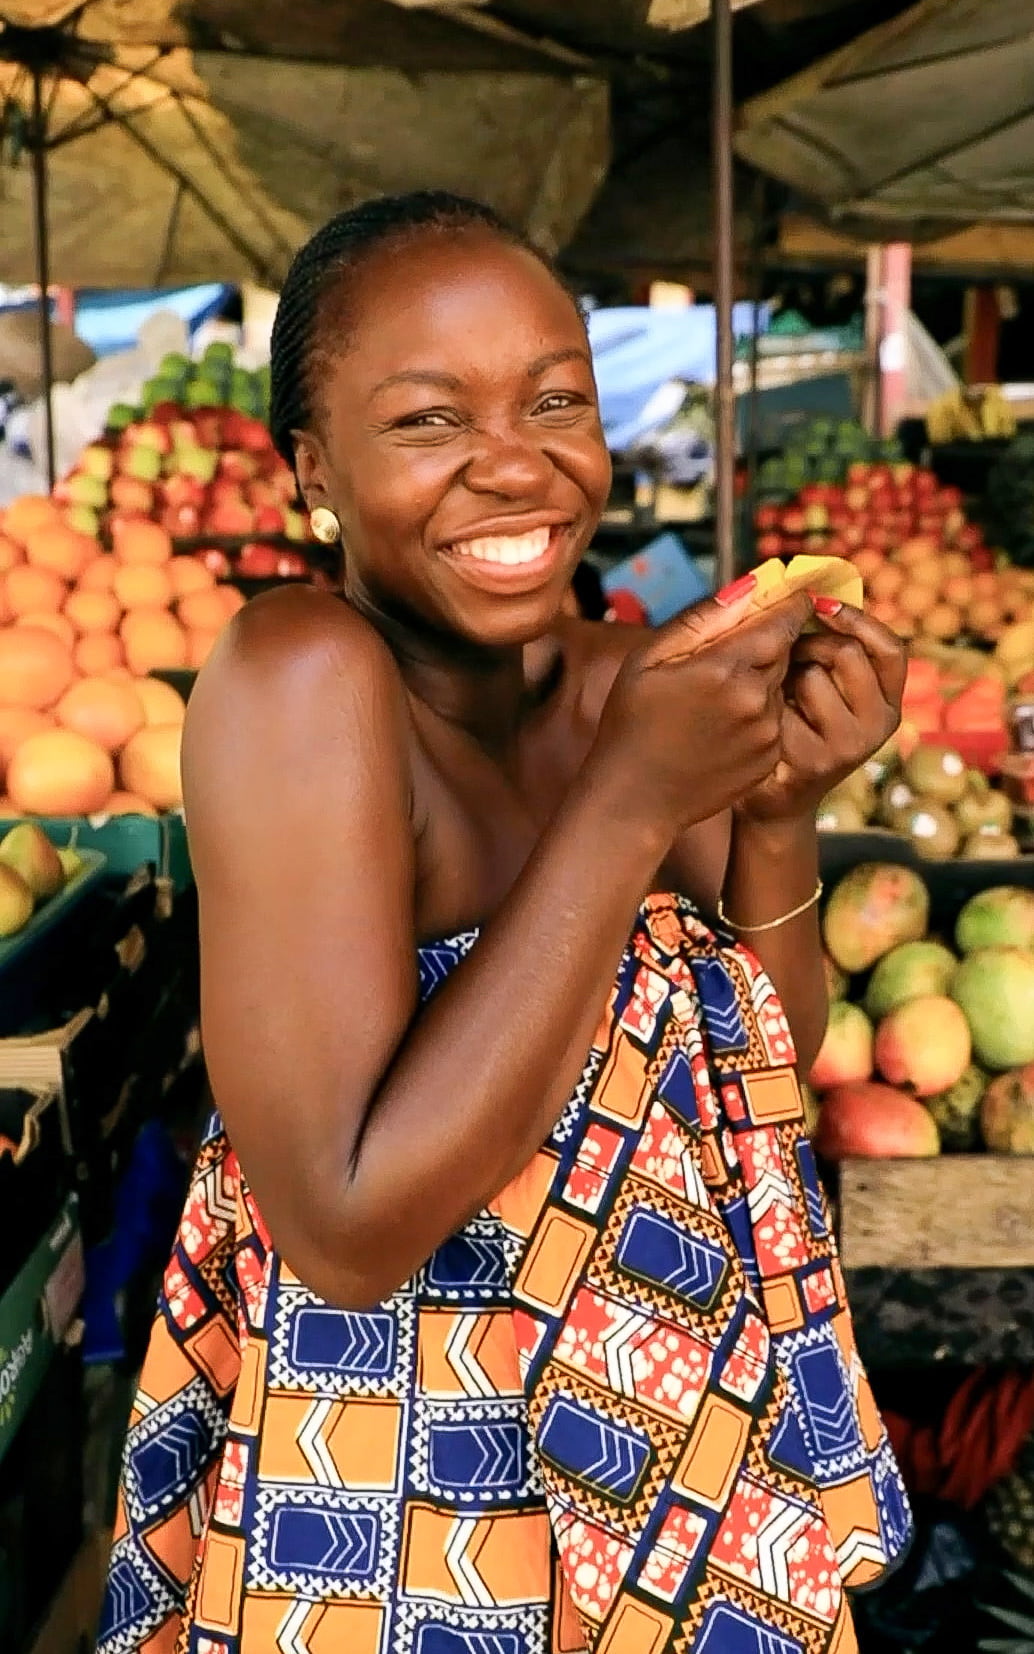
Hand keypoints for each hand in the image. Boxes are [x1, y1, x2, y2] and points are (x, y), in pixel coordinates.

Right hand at [594, 576, 813, 838]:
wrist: (634, 800)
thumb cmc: (630, 722)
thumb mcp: (649, 659)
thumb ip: (702, 619)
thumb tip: (750, 585)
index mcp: (724, 668)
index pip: (780, 622)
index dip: (789, 605)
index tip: (794, 593)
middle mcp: (755, 700)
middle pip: (782, 652)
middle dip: (765, 643)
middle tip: (728, 653)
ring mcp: (767, 733)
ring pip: (778, 687)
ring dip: (759, 681)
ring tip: (712, 700)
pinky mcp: (770, 758)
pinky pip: (775, 721)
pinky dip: (758, 715)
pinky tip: (720, 728)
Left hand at [734, 599, 906, 824]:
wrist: (770, 796)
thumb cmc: (791, 726)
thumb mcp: (819, 684)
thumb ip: (827, 646)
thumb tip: (811, 590)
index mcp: (888, 702)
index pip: (891, 649)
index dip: (858, 620)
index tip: (823, 604)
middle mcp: (880, 725)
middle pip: (847, 652)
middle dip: (808, 645)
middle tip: (787, 661)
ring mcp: (851, 746)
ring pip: (812, 676)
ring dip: (783, 677)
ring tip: (775, 698)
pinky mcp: (817, 761)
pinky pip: (783, 705)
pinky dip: (765, 705)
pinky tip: (762, 723)